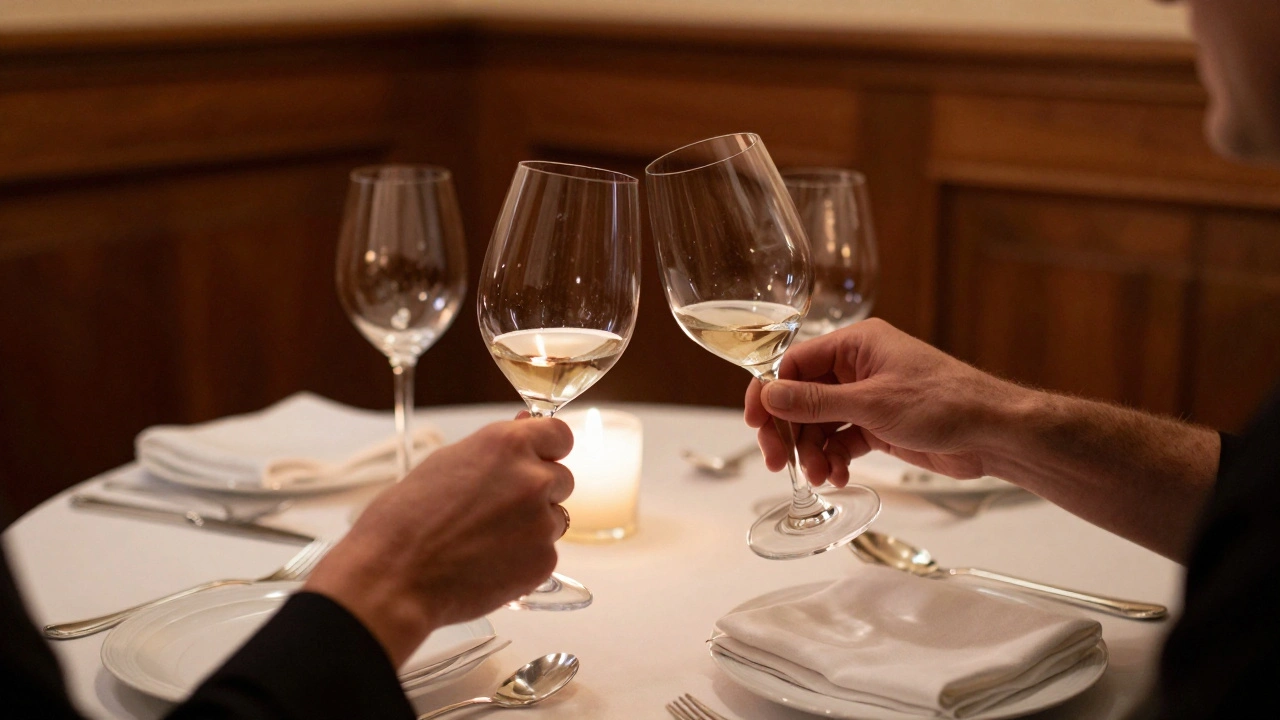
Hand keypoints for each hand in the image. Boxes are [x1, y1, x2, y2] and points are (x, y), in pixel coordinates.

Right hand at [304, 417, 573, 665]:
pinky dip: (525, 559)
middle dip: (538, 492)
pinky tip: (487, 563)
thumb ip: (494, 451)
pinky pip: (546, 554)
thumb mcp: (446, 462)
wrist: (393, 577)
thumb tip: (524, 429)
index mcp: (507, 445)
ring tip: (486, 540)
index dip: (549, 449)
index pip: (560, 435)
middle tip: (497, 510)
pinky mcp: (543, 561)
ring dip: (533, 526)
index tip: (539, 459)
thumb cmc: (406, 518)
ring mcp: (541, 522)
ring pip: (555, 518)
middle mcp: (533, 478)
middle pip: (561, 479)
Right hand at [745, 319, 1025, 485]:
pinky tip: (837, 477)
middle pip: (802, 397)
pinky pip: (841, 441)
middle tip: (778, 461)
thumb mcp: (872, 403)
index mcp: (855, 344)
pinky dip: (834, 460)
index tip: (757, 423)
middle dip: (789, 430)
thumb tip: (770, 394)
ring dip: (813, 452)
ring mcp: (868, 397)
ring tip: (819, 476)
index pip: (794, 364)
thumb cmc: (944, 402)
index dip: (770, 393)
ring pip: (820, 424)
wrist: (993, 433)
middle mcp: (858, 368)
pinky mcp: (879, 425)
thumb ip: (815, 401)